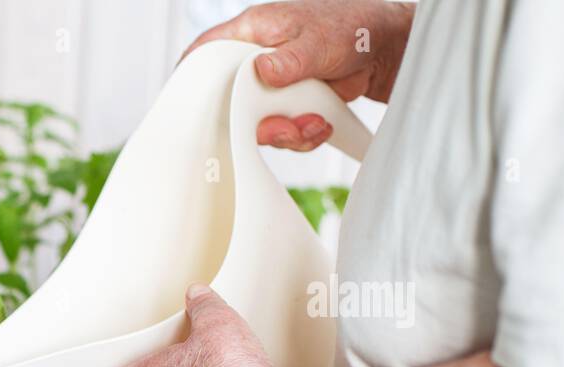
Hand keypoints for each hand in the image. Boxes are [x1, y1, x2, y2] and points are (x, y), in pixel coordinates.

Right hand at [182, 0, 414, 150]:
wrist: (382, 51)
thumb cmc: (350, 28)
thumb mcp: (317, 40)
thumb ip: (288, 58)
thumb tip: (261, 70)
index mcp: (252, 33)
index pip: (207, 50)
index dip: (191, 75)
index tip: (187, 101)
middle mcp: (255, 62)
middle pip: (229, 100)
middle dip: (254, 121)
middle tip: (278, 125)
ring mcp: (270, 88)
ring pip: (256, 123)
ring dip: (285, 132)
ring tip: (312, 123)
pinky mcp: (286, 107)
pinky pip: (282, 133)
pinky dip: (302, 136)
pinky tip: (320, 123)